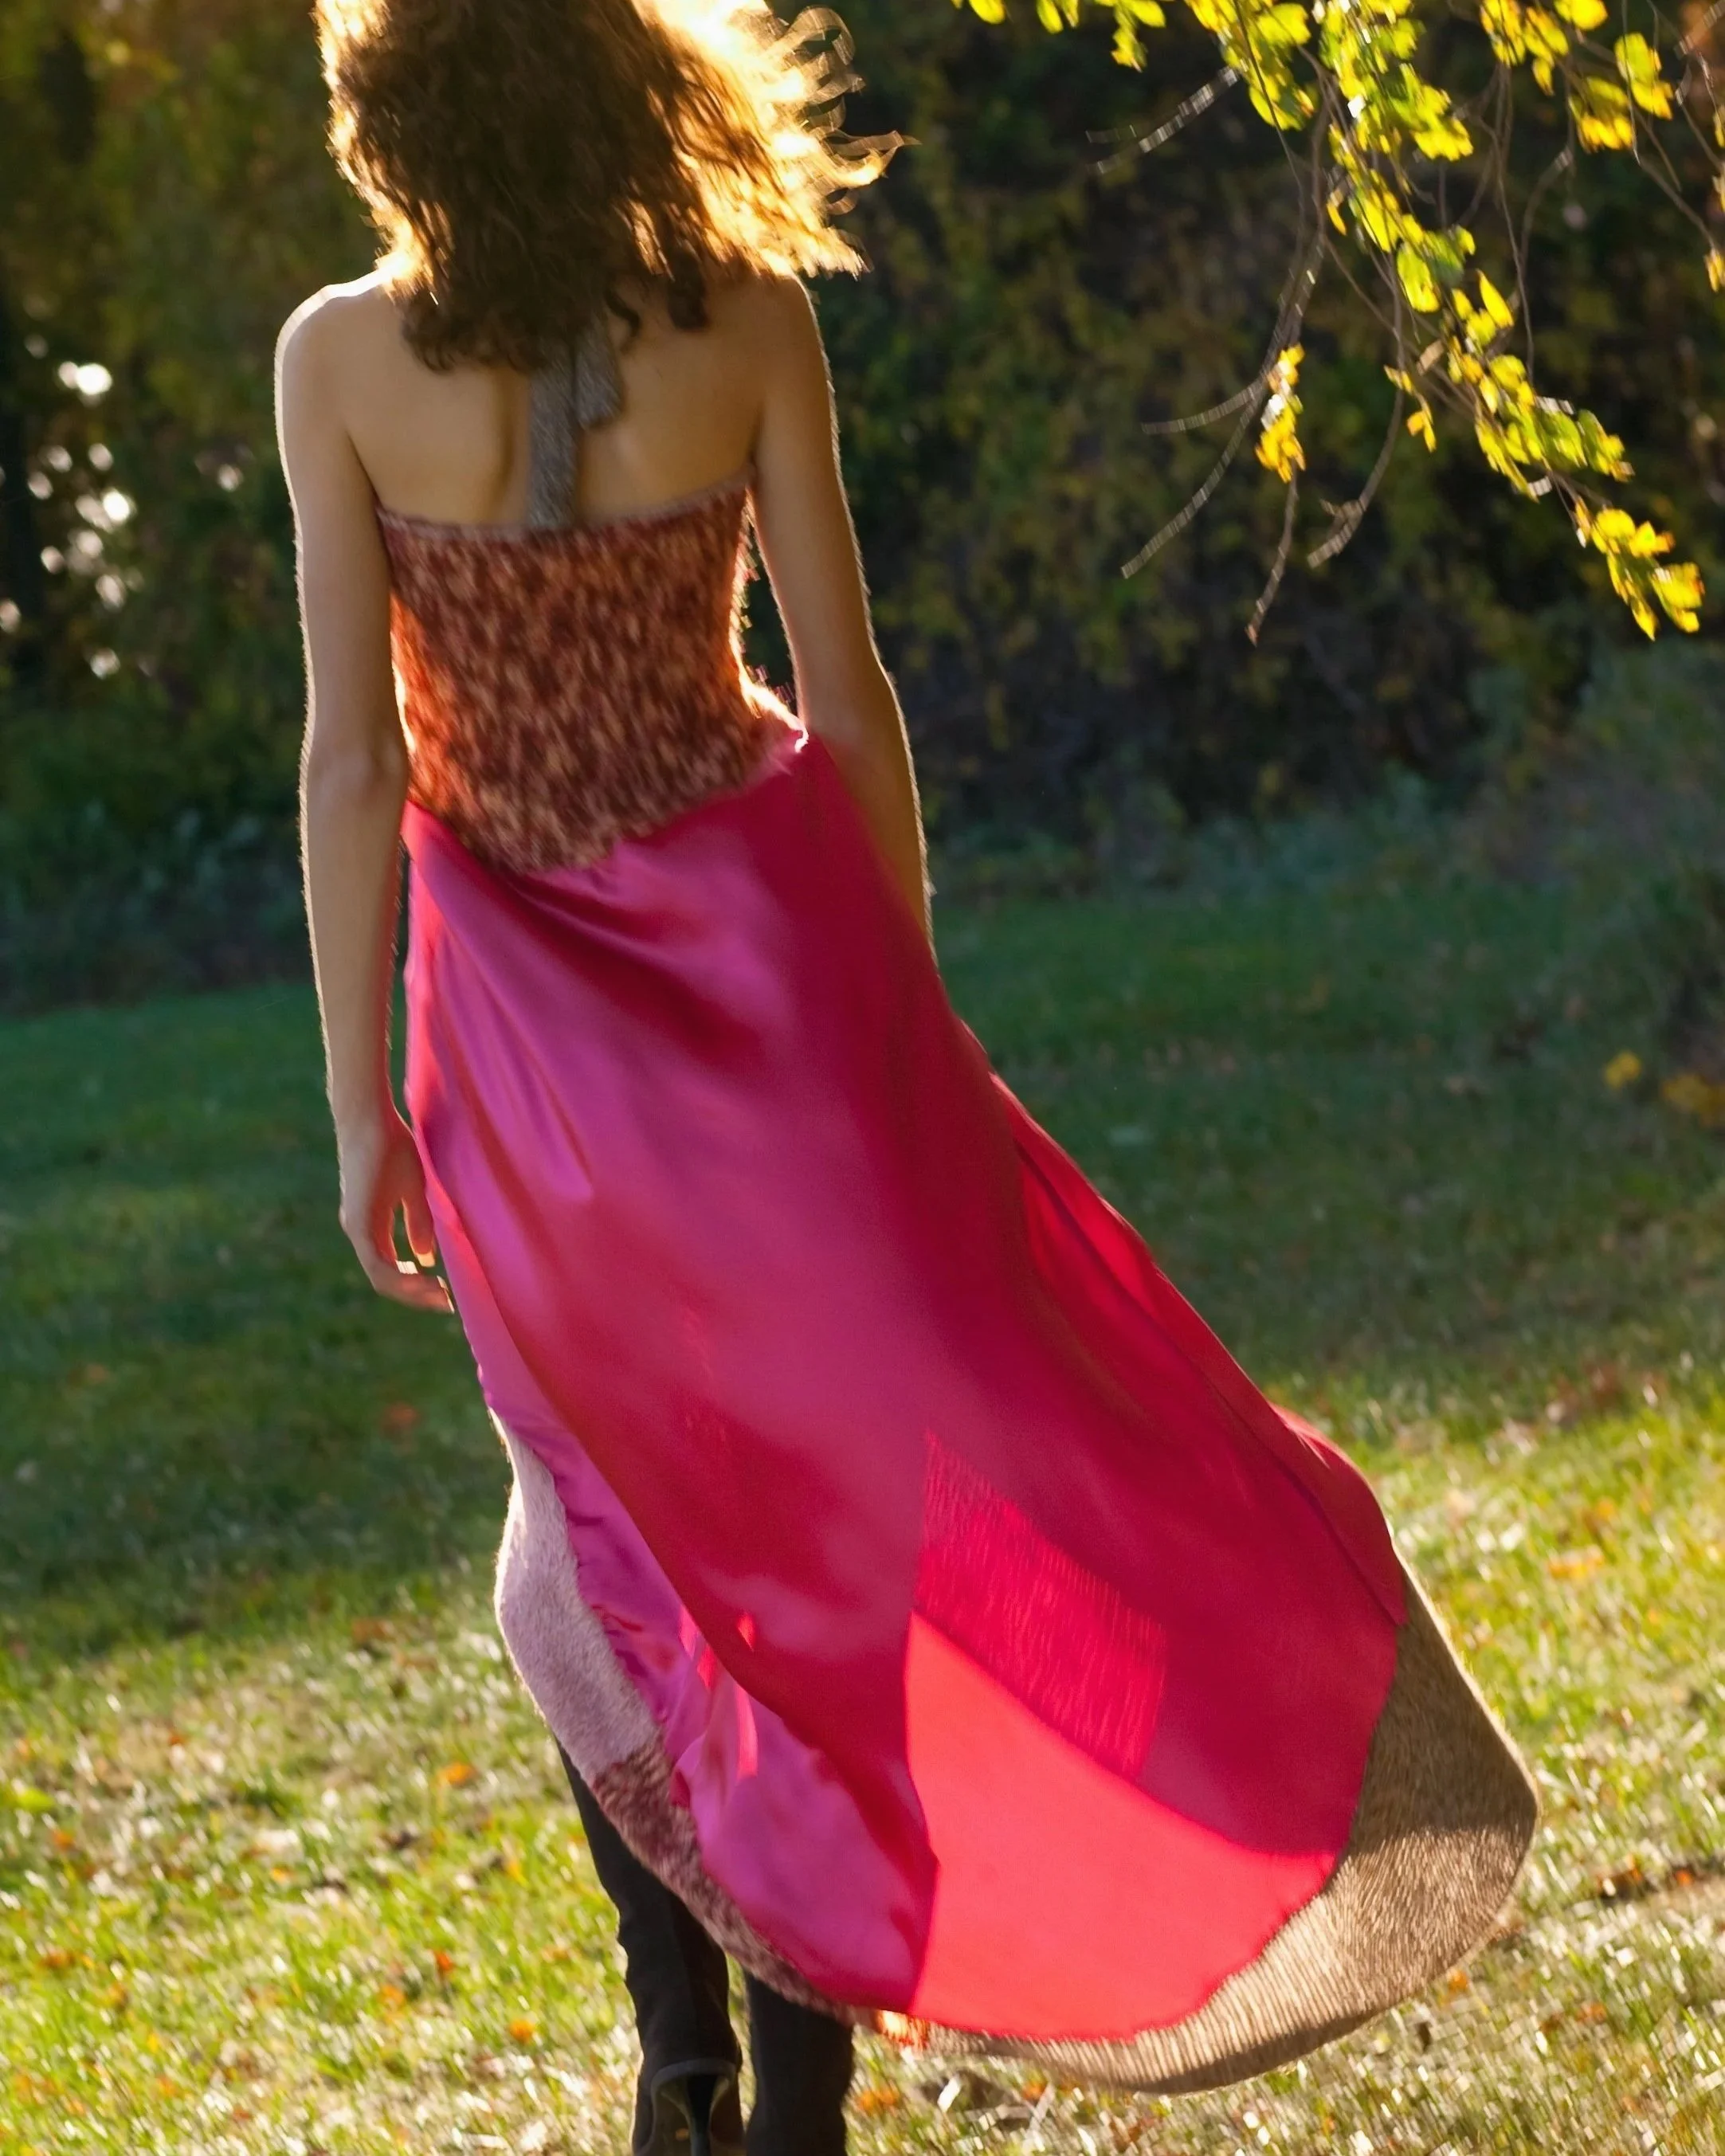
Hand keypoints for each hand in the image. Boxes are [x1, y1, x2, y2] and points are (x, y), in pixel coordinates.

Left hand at [337, 1107, 451, 1310]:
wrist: (370, 1120)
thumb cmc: (392, 1147)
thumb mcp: (415, 1189)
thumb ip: (418, 1222)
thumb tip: (424, 1256)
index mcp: (371, 1226)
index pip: (391, 1268)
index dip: (417, 1285)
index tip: (445, 1293)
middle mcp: (360, 1232)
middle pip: (385, 1280)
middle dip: (416, 1296)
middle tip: (446, 1304)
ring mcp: (356, 1229)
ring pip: (381, 1277)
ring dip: (411, 1291)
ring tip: (440, 1295)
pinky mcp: (358, 1223)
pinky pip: (377, 1264)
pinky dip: (401, 1276)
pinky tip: (425, 1277)